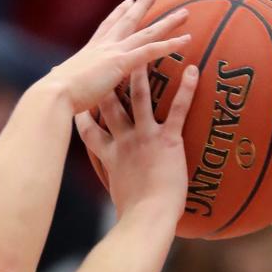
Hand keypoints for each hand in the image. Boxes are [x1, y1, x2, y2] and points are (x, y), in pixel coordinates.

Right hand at [46, 0, 189, 114]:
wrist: (54, 97)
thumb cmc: (53, 98)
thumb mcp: (59, 84)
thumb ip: (62, 80)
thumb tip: (50, 80)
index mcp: (88, 52)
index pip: (106, 29)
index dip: (116, 15)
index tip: (126, 3)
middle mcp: (102, 47)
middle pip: (127, 22)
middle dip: (141, 7)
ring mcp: (113, 53)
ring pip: (146, 33)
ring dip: (168, 23)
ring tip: (185, 13)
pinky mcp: (121, 64)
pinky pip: (151, 50)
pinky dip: (169, 45)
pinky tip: (186, 39)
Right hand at [77, 60, 198, 220]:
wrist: (146, 219)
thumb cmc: (134, 217)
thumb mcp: (120, 199)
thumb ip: (119, 188)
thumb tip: (119, 200)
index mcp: (110, 157)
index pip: (91, 132)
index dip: (83, 115)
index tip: (79, 102)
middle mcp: (124, 142)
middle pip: (111, 106)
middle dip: (107, 82)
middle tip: (107, 60)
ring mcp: (145, 138)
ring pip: (141, 98)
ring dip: (142, 74)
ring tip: (145, 51)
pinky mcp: (167, 141)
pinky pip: (177, 109)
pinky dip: (186, 89)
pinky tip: (193, 69)